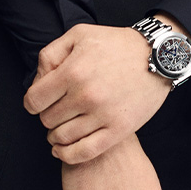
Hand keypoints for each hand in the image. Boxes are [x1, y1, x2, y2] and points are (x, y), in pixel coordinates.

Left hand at [23, 21, 172, 163]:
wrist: (156, 56)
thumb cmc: (116, 44)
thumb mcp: (79, 35)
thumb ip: (51, 54)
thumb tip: (38, 81)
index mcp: (73, 71)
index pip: (34, 100)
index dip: (34, 101)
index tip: (41, 100)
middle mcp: (85, 96)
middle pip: (47, 120)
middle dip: (48, 114)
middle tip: (59, 107)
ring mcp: (102, 116)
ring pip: (62, 138)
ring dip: (57, 134)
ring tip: (63, 124)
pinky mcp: (118, 131)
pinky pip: (83, 153)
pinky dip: (67, 155)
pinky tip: (62, 149)